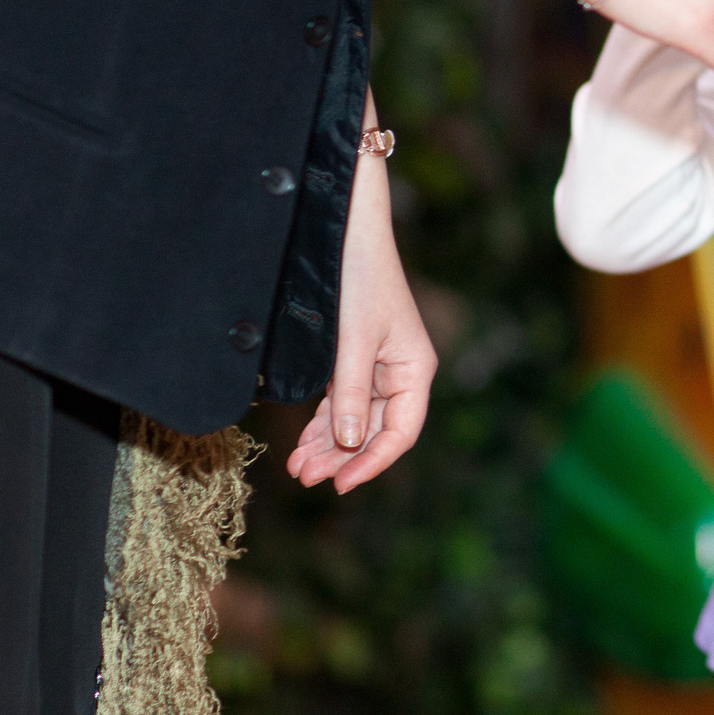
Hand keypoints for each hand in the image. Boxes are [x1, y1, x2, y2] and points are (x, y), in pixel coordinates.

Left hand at [289, 115, 437, 492]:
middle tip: (306, 479)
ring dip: (329, 445)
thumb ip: (349, 393)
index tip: (340, 484)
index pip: (400, 432)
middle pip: (376, 431)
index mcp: (415, 369)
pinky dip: (323, 423)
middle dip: (342, 457)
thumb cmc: (359, 279)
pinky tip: (303, 442)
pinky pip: (341, 402)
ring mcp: (377, 365)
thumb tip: (347, 442)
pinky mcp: (354, 357)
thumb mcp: (353, 341)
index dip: (372, 462)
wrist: (345, 230)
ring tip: (298, 468)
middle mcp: (400, 372)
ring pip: (355, 420)